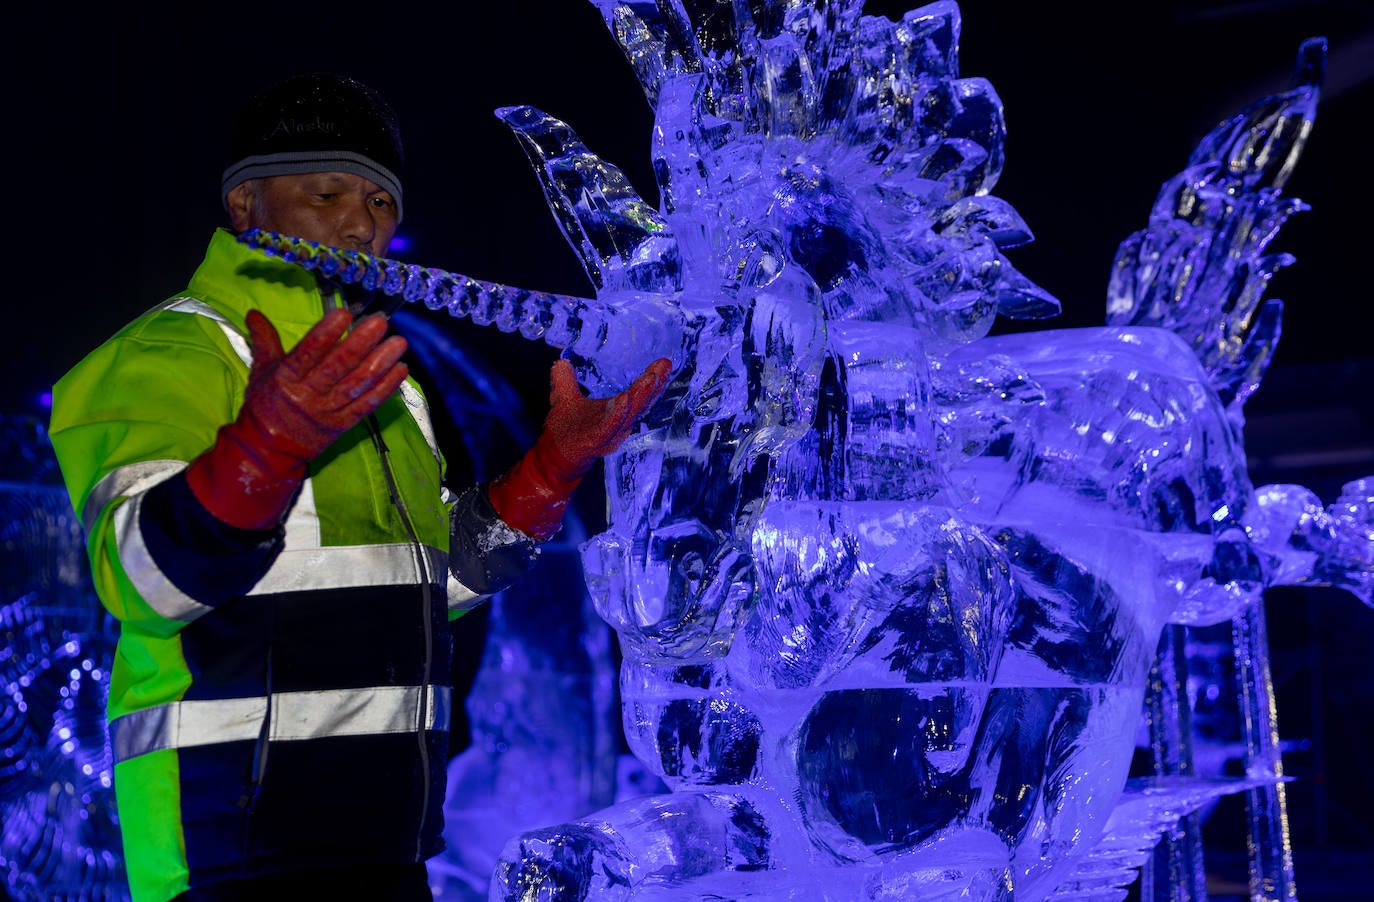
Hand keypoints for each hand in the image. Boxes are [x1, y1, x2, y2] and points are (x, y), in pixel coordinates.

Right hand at [186, 308, 408, 529]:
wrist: (267, 451)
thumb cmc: (265, 406)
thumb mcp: (261, 372)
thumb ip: (264, 340)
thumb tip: (253, 312)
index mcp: (285, 379)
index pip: (306, 354)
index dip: (325, 334)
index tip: (344, 314)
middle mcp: (307, 395)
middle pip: (336, 368)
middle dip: (360, 344)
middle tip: (380, 323)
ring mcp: (328, 412)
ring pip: (356, 385)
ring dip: (380, 363)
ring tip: (398, 343)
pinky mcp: (343, 425)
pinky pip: (367, 405)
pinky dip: (385, 388)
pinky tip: (401, 370)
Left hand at [489, 357, 671, 539]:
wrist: (553, 457)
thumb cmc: (565, 431)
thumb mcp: (565, 398)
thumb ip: (564, 379)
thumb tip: (561, 361)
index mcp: (616, 412)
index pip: (639, 395)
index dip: (653, 379)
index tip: (664, 363)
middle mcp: (617, 424)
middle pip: (640, 404)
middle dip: (653, 385)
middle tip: (663, 367)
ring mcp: (607, 434)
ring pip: (629, 415)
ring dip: (641, 396)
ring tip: (649, 378)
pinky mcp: (593, 442)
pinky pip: (608, 428)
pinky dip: (617, 414)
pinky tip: (624, 399)